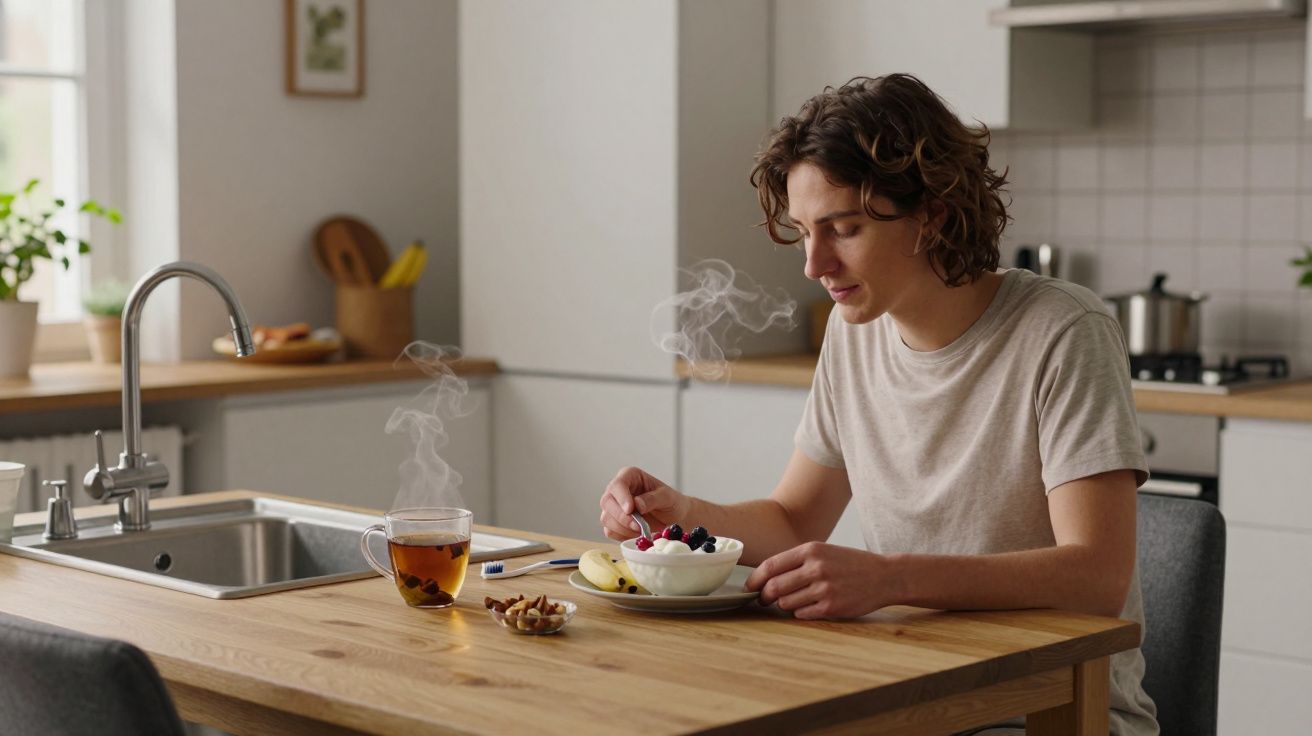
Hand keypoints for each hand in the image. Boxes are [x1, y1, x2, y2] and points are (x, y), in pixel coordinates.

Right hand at [599, 466, 689, 540]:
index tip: (630, 509)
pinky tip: (636, 534)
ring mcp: (614, 507)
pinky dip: (622, 535)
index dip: (621, 497)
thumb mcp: (668, 497)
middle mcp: (618, 490)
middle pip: (607, 502)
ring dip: (623, 528)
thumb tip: (637, 504)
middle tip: (638, 526)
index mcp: (630, 476)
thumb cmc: (671, 502)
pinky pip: (610, 531)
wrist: (674, 517)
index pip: (617, 484)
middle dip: (622, 517)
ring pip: (606, 518)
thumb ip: (653, 499)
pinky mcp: (614, 522)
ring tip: (642, 530)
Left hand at [745, 542, 898, 619]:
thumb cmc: (851, 564)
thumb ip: (797, 561)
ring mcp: (824, 588)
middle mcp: (815, 568)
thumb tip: (766, 576)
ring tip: (794, 600)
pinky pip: (801, 614)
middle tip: (764, 600)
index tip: (750, 587)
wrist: (885, 576)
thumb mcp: (824, 552)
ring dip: (784, 605)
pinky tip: (809, 606)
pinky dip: (800, 612)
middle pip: (774, 587)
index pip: (771, 566)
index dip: (756, 579)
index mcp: (811, 550)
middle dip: (764, 596)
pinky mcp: (831, 607)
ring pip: (785, 602)